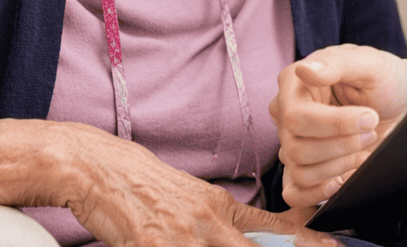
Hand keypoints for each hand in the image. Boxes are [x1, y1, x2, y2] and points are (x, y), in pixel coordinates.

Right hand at [60, 124, 335, 246]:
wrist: (98, 168)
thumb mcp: (194, 198)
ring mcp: (180, 238)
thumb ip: (225, 221)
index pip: (274, 232)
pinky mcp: (151, 246)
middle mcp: (207, 224)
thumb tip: (258, 236)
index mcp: (220, 209)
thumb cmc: (145, 185)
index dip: (308, 242)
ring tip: (213, 243)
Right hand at [268, 44, 406, 207]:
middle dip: (342, 145)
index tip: (369, 117)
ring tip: (365, 150)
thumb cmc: (385, 79)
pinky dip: (318, 193)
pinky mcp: (304, 167)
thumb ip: (337, 63)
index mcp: (294, 83)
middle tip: (370, 131)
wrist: (402, 104)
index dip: (334, 124)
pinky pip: (295, 193)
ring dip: (339, 166)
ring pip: (300, 171)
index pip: (295, 116)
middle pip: (297, 147)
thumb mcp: (370, 63)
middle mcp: (286, 113)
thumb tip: (304, 70)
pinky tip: (343, 180)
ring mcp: (293, 142)